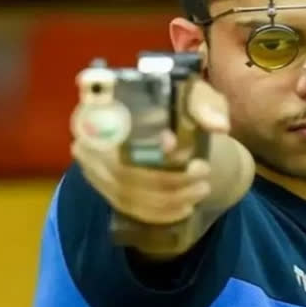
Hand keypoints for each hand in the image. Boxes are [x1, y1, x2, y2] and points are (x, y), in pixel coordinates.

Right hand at [71, 79, 230, 224]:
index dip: (133, 139)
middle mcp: (87, 136)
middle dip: (166, 177)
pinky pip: (128, 208)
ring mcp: (92, 166)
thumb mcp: (194, 95)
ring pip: (126, 192)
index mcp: (101, 104)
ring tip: (202, 189)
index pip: (105, 127)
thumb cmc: (177, 102)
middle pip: (119, 168)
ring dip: (168, 198)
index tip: (174, 141)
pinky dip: (158, 212)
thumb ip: (204, 104)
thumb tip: (218, 125)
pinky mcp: (103, 188)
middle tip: (202, 172)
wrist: (168, 121)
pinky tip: (184, 207)